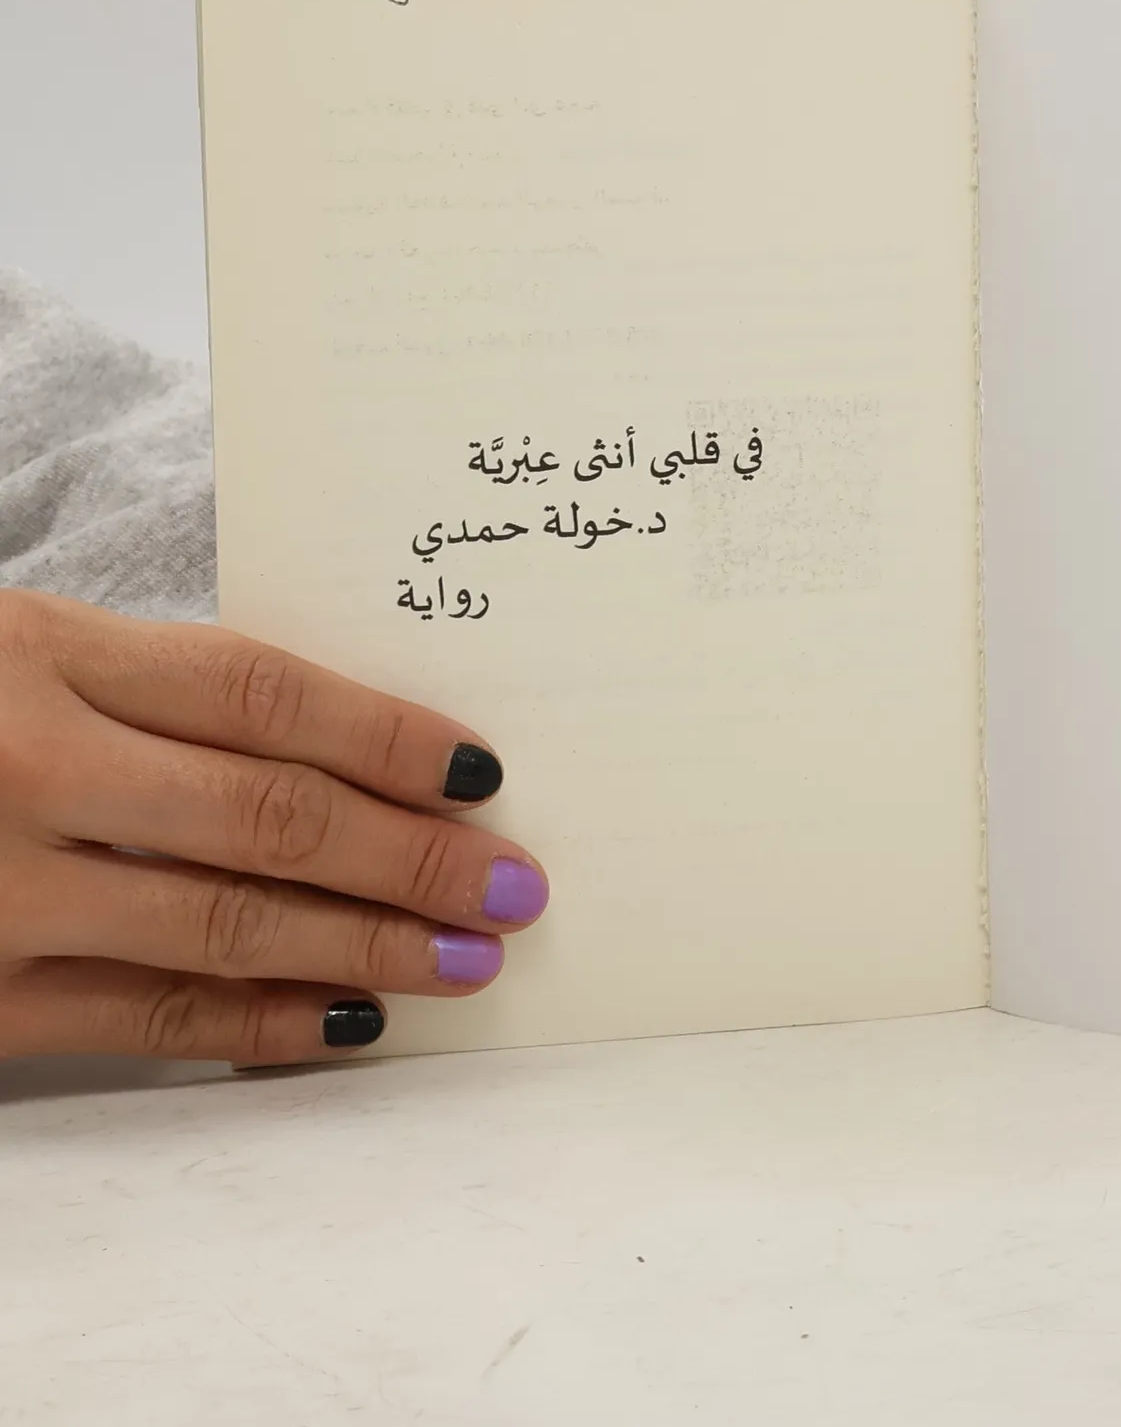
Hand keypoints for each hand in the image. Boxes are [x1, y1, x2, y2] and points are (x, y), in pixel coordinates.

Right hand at [0, 591, 546, 1063]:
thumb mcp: (19, 647)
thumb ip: (157, 689)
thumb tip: (359, 750)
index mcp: (41, 653)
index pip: (260, 692)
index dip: (388, 734)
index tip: (487, 773)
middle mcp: (23, 766)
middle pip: (266, 814)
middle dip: (412, 859)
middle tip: (514, 887)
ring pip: (221, 926)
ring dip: (364, 951)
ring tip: (466, 961)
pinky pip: (144, 1023)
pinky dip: (261, 1028)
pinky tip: (351, 1025)